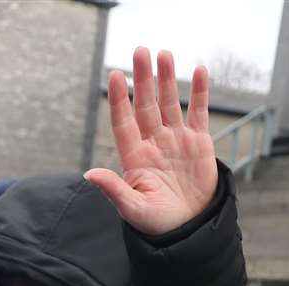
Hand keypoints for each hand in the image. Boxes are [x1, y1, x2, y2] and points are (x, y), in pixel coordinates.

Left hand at [85, 48, 218, 235]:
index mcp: (134, 157)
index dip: (120, 99)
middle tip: (140, 51)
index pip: (124, 122)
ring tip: (164, 54)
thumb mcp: (132, 208)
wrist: (188, 229)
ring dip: (167, 79)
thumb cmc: (156, 223)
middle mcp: (153, 143)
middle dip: (144, 79)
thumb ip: (113, 189)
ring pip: (170, 103)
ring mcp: (175, 141)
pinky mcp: (198, 143)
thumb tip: (89, 174)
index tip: (116, 76)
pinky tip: (198, 71)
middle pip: (146, 105)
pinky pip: (198, 112)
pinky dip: (199, 93)